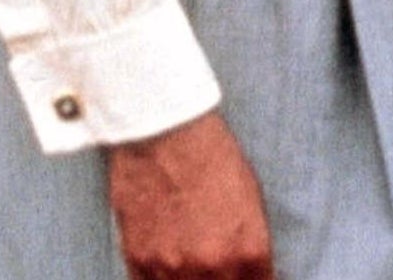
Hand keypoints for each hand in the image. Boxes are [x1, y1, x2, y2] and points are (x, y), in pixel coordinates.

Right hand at [105, 110, 272, 279]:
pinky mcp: (139, 258)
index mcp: (249, 251)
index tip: (243, 277)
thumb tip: (252, 275)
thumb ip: (252, 250)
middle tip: (215, 271)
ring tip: (189, 267)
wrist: (165, 128)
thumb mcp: (251, 201)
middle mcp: (213, 265)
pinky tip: (167, 270)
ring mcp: (173, 266)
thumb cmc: (211, 155)